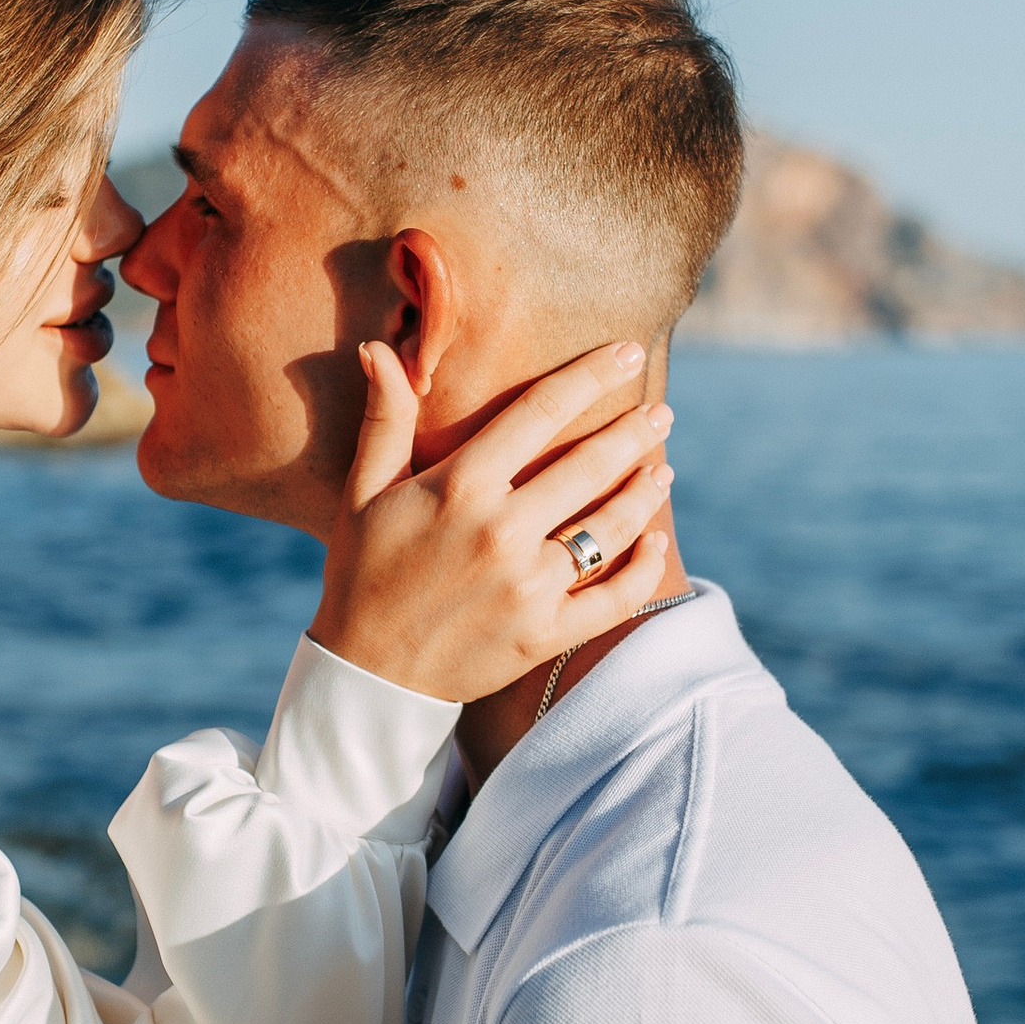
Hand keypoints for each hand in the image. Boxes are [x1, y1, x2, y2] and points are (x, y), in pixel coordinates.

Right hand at [308, 340, 676, 703]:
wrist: (367, 674)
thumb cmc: (363, 572)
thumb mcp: (364, 492)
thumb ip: (386, 420)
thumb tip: (381, 350)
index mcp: (459, 488)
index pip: (540, 411)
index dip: (590, 376)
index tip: (627, 352)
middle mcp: (500, 533)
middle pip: (589, 464)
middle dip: (634, 430)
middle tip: (660, 411)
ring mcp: (527, 588)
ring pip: (609, 527)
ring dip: (644, 492)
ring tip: (661, 468)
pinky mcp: (544, 636)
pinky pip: (613, 599)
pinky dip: (642, 569)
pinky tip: (654, 542)